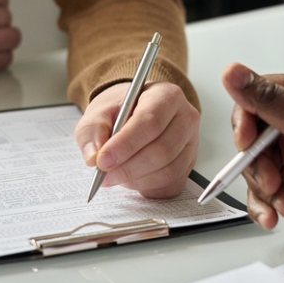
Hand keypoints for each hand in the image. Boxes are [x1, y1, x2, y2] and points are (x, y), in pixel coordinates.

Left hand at [75, 82, 199, 197]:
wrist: (134, 113)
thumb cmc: (121, 110)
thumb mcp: (99, 112)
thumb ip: (92, 130)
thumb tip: (93, 156)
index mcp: (166, 96)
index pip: (150, 122)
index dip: (125, 145)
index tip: (103, 160)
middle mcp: (185, 119)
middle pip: (162, 150)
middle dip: (128, 167)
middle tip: (104, 174)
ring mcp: (191, 144)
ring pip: (168, 171)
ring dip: (136, 179)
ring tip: (115, 175)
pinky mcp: (188, 165)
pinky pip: (170, 184)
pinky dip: (147, 186)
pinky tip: (131, 178)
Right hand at [222, 63, 283, 238]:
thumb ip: (271, 100)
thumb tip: (233, 73)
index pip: (257, 96)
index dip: (246, 120)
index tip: (247, 141)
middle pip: (250, 135)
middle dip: (256, 162)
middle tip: (272, 178)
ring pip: (252, 165)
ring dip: (263, 187)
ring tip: (283, 199)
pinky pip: (261, 190)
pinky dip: (264, 203)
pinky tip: (276, 211)